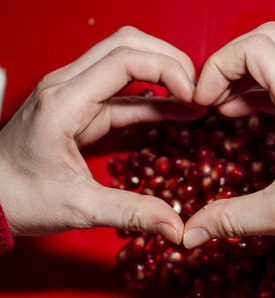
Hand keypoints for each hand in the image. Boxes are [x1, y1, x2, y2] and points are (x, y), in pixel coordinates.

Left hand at [0, 26, 204, 243]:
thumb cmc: (19, 197)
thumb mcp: (78, 207)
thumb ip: (131, 211)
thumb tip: (176, 225)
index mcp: (63, 102)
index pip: (124, 60)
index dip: (167, 69)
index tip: (193, 95)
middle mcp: (67, 85)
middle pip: (127, 43)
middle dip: (169, 59)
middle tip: (197, 89)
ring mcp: (74, 91)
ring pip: (126, 57)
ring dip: (163, 71)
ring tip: (193, 97)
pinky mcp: (82, 104)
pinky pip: (124, 89)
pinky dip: (154, 94)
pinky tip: (177, 109)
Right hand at [183, 22, 274, 248]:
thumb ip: (232, 218)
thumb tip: (193, 231)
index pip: (251, 48)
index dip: (216, 68)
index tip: (203, 101)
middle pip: (265, 38)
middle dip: (229, 64)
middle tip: (212, 98)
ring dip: (249, 73)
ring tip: (226, 107)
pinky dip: (270, 84)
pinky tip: (255, 111)